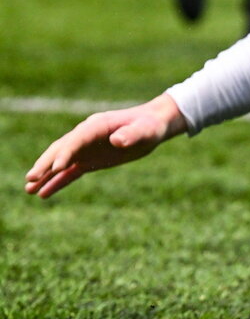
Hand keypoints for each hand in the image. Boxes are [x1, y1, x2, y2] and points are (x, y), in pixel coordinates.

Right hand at [25, 94, 186, 198]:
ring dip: (45, 174)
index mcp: (97, 126)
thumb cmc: (150, 125)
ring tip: (28, 189)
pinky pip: (69, 172)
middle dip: (46, 164)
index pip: (76, 140)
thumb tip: (117, 140)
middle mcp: (86, 136)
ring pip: (60, 162)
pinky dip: (57, 181)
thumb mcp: (146, 130)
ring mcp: (85, 148)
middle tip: (31, 178)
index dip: (66, 153)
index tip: (57, 168)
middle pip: (61, 150)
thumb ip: (132, 134)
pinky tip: (43, 193)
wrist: (152, 125)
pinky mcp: (89, 160)